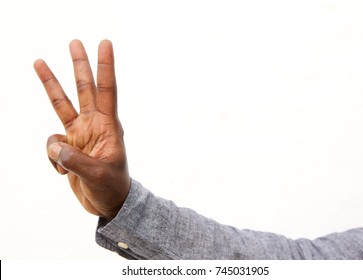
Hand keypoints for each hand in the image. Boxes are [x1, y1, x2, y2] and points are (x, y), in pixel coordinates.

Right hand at [34, 40, 129, 219]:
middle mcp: (93, 125)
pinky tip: (63, 171)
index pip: (107, 91)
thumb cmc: (112, 188)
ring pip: (62, 105)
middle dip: (79, 65)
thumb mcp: (98, 175)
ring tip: (39, 61)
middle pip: (84, 89)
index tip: (105, 44)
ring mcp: (79, 135)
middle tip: (75, 42)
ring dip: (52, 84)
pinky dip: (52, 156)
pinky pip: (51, 145)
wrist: (109, 203)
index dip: (105, 67)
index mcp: (108, 126)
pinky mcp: (69, 147)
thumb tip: (54, 147)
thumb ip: (75, 160)